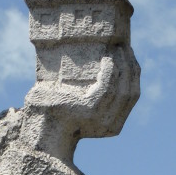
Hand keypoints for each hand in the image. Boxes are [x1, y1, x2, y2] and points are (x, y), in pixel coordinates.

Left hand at [22, 44, 139, 160]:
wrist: (41, 126)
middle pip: (131, 91)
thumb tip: (110, 69)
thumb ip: (99, 97)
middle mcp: (111, 125)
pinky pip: (106, 87)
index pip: (133, 96)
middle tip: (125, 48)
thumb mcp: (84, 106)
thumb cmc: (59, 113)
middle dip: (130, 67)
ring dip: (121, 66)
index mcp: (113, 126)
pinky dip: (109, 72)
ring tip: (116, 50)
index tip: (130, 56)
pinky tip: (106, 59)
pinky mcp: (91, 110)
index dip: (134, 75)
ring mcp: (102, 119)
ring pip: (122, 88)